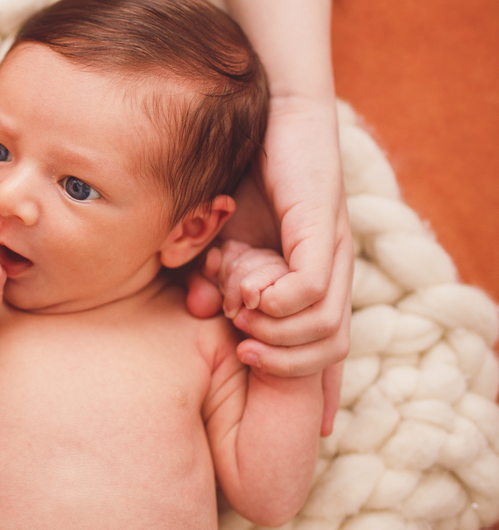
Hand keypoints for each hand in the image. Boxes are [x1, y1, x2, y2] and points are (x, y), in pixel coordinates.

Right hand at [186, 97, 351, 435]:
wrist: (264, 98)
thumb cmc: (238, 160)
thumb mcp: (219, 230)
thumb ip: (213, 270)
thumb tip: (196, 311)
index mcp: (311, 271)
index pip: (327, 346)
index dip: (316, 389)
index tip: (305, 431)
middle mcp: (333, 266)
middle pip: (331, 349)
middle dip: (284, 368)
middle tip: (240, 353)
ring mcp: (332, 248)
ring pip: (323, 327)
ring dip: (274, 331)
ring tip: (237, 313)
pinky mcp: (323, 226)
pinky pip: (308, 292)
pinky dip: (276, 301)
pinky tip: (246, 286)